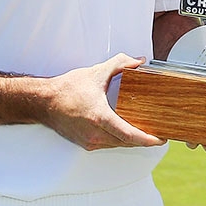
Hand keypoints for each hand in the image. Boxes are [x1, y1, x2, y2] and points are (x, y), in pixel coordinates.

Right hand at [41, 54, 164, 150]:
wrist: (44, 102)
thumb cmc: (67, 88)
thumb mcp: (96, 72)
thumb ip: (120, 64)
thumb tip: (139, 61)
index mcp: (99, 117)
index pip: (129, 135)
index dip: (147, 140)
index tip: (161, 139)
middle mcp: (95, 134)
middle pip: (127, 142)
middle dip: (146, 139)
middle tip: (161, 132)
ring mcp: (90, 141)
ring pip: (119, 145)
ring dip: (133, 140)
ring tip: (149, 131)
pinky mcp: (86, 144)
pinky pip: (109, 144)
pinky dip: (121, 139)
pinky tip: (128, 130)